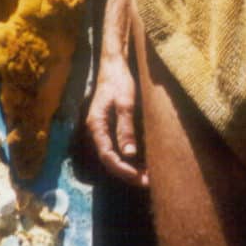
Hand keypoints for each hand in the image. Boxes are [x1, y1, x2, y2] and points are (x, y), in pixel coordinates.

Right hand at [86, 59, 148, 187]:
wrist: (114, 63)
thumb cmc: (119, 80)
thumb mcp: (125, 103)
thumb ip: (126, 128)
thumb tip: (129, 154)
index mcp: (96, 125)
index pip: (107, 156)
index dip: (123, 170)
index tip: (140, 178)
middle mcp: (97, 130)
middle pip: (110, 159)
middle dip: (128, 172)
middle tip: (149, 181)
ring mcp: (104, 129)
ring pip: (115, 155)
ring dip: (130, 166)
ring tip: (149, 175)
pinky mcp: (111, 126)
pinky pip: (119, 146)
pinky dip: (131, 156)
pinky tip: (145, 161)